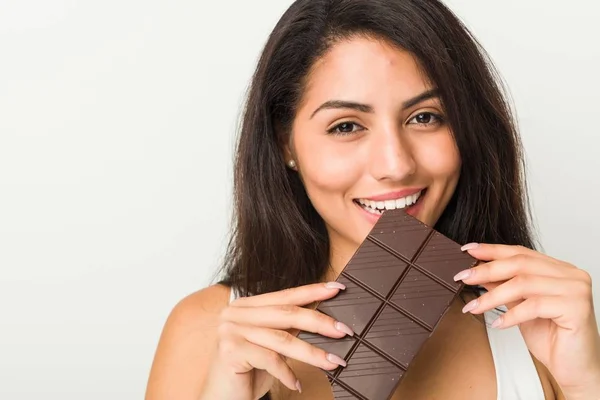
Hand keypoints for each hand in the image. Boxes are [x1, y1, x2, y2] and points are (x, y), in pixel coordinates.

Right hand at [200, 282, 353, 399]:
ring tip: (334, 361)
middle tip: (344, 330)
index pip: (284, 296)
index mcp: (245, 306)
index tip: (337, 289)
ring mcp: (230, 330)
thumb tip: (321, 318)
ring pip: (283, 339)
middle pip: (286, 314)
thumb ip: (286, 329)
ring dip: (313, 353)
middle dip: (320, 322)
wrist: (219, 399)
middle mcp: (235, 313)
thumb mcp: (270, 346)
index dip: (312, 291)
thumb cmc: (246, 373)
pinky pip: (270, 359)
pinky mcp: (230, 350)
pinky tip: (296, 384)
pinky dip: (287, 374)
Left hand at [453, 243, 599, 398]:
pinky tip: (498, 323)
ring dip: (493, 296)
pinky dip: (511, 315)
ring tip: (474, 306)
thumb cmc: (551, 338)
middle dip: (487, 270)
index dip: (492, 250)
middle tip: (463, 277)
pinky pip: (534, 305)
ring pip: (524, 283)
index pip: (521, 252)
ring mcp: (576, 289)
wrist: (575, 368)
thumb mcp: (519, 306)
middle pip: (520, 264)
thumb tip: (479, 272)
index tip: (468, 251)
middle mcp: (570, 274)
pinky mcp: (577, 307)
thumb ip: (504, 286)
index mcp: (559, 269)